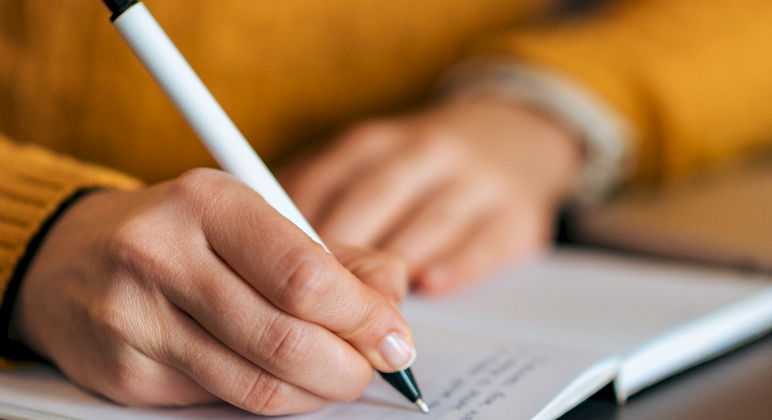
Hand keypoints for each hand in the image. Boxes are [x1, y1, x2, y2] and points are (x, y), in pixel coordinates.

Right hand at [11, 169, 414, 414]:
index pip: (305, 275)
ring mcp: (136, 318)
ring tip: (334, 377)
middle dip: (348, 366)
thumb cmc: (178, 234)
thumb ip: (332, 255)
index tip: (394, 336)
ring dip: (314, 392)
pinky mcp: (124, 373)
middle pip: (286, 338)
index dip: (363, 318)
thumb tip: (391, 298)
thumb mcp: (253, 219)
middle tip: (371, 368)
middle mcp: (163, 254)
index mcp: (208, 202)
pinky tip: (277, 379)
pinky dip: (266, 399)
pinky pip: (219, 403)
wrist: (64, 259)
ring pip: (256, 384)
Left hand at [280, 98, 582, 294]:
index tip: (269, 274)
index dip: (294, 231)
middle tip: (312, 306)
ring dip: (393, 268)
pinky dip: (455, 265)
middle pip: (372, 202)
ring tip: (364, 312)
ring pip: (427, 222)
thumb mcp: (367, 165)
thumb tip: (254, 252)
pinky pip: (485, 241)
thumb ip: (318, 200)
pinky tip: (430, 286)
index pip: (323, 183)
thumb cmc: (418, 170)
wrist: (516, 137)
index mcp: (374, 143)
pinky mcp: (517, 214)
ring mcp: (476, 182)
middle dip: (340, 256)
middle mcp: (424, 153)